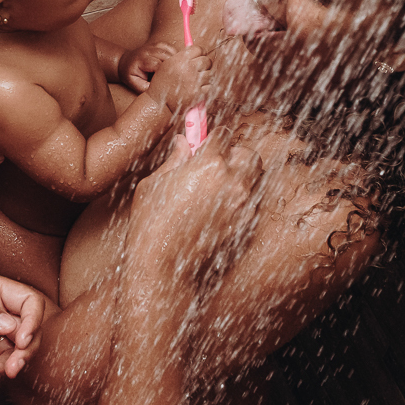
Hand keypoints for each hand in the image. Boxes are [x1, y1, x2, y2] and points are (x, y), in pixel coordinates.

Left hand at [118, 42, 175, 93]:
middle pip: (167, 56)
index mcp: (141, 60)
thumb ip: (147, 88)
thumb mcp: (135, 84)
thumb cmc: (130, 75)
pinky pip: (171, 48)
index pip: (158, 65)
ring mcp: (153, 46)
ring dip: (175, 61)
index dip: (166, 74)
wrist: (124, 62)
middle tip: (175, 78)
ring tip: (175, 71)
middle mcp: (147, 50)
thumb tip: (161, 90)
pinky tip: (173, 64)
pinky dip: (175, 55)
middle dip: (172, 67)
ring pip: (170, 51)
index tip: (169, 81)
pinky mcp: (158, 44)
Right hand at [126, 130, 262, 281]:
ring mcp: (243, 206)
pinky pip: (250, 205)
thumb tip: (183, 143)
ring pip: (254, 179)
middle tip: (214, 165)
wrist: (164, 269)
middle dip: (233, 155)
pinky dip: (239, 203)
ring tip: (216, 189)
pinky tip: (216, 212)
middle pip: (248, 154)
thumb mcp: (154, 185)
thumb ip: (175, 159)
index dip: (211, 138)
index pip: (222, 134)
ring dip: (240, 178)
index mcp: (209, 164)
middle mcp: (233, 182)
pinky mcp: (247, 227)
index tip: (203, 142)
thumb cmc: (151, 225)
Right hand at [144, 45, 211, 114]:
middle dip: (205, 65)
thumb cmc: (161, 84)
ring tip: (197, 81)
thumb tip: (195, 52)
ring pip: (210, 74)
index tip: (199, 57)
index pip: (199, 49)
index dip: (200, 53)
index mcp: (180, 59)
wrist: (158, 103)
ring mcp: (194, 81)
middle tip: (201, 69)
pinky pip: (209, 87)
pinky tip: (197, 90)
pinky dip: (205, 88)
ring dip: (205, 77)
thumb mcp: (166, 65)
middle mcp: (188, 68)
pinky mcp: (198, 93)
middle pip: (207, 60)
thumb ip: (180, 57)